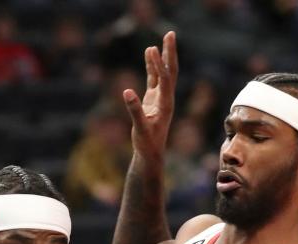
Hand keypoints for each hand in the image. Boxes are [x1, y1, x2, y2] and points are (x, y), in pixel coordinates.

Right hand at [123, 31, 177, 161]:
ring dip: (162, 57)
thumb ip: (134, 110)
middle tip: (170, 34)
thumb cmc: (147, 144)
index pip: (165, 79)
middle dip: (170, 53)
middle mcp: (166, 98)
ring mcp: (160, 99)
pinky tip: (149, 55)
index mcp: (165, 104)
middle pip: (170, 71)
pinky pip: (154, 79)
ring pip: (163, 73)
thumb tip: (127, 91)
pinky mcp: (153, 101)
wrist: (150, 155)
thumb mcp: (140, 129)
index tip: (151, 49)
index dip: (158, 64)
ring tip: (161, 40)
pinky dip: (152, 67)